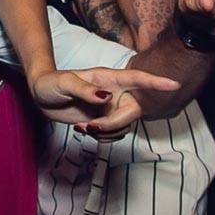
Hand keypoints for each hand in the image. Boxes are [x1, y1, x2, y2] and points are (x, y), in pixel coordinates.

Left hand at [30, 67, 182, 141]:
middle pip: (133, 111)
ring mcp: (109, 107)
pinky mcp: (103, 119)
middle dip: (115, 124)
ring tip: (82, 127)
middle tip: (91, 126)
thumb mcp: (64, 83)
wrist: (40, 96)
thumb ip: (85, 89)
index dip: (156, 82)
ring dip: (106, 132)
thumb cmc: (51, 83)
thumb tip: (106, 97)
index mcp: (108, 78)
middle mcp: (113, 92)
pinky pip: (113, 133)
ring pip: (123, 125)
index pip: (137, 79)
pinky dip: (101, 136)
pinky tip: (83, 129)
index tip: (174, 85)